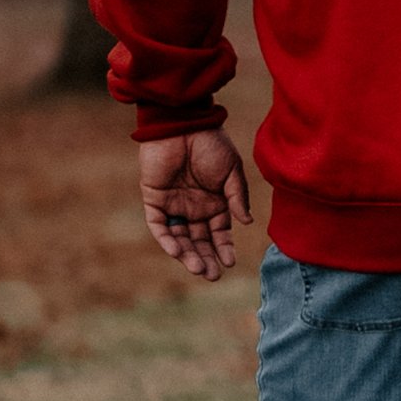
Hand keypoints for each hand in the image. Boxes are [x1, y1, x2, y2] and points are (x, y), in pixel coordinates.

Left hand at [138, 127, 253, 280]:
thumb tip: (247, 223)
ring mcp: (173, 205)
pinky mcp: (154, 199)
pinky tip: (177, 251)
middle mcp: (194, 208)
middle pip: (199, 240)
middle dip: (205, 259)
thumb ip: (237, 197)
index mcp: (215, 203)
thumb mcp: (232, 172)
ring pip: (179, 238)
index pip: (218, 233)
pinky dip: (166, 239)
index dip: (223, 248)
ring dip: (187, 254)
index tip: (229, 263)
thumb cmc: (211, 144)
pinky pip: (159, 225)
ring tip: (197, 269)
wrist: (183, 124)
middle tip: (211, 276)